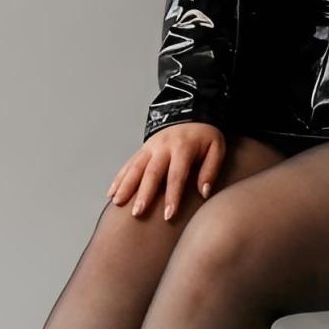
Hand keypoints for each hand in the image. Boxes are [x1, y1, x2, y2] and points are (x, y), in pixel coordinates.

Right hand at [108, 121, 225, 221]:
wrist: (191, 113)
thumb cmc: (205, 136)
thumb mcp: (217, 148)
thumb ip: (211, 170)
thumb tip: (203, 192)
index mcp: (183, 147)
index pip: (176, 175)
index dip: (172, 196)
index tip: (168, 215)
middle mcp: (163, 147)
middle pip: (151, 172)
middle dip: (143, 193)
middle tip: (137, 213)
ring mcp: (150, 147)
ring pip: (135, 167)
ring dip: (125, 186)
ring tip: (117, 203)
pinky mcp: (142, 149)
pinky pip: (128, 164)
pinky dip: (119, 178)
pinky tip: (111, 193)